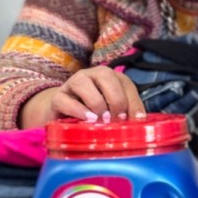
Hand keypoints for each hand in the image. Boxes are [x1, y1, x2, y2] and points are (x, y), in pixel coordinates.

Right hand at [19, 66, 145, 128]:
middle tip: (116, 119)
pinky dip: (78, 110)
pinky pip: (65, 100)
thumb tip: (139, 121)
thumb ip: (127, 114)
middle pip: (106, 75)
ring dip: (96, 103)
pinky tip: (88, 120)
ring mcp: (73, 84)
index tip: (134, 121)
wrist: (64, 118)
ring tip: (101, 120)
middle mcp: (92, 75)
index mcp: (111, 78)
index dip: (133, 102)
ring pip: (83, 83)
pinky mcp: (57, 98)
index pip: (126, 84)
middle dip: (116, 99)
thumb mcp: (114, 114)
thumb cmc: (96, 116)